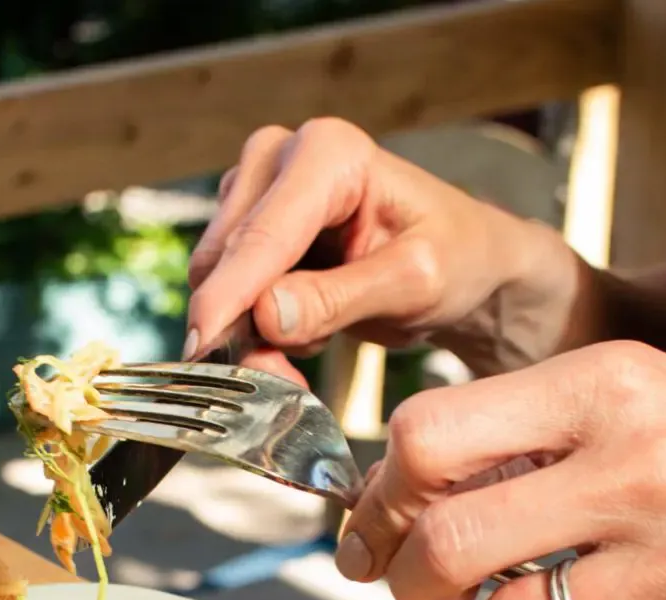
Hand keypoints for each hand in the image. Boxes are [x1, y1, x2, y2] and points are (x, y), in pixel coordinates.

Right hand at [185, 118, 577, 378]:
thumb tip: (265, 314)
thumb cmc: (456, 258)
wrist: (465, 261)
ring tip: (311, 349)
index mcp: (330, 153)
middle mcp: (282, 155)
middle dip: (241, 325)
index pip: (264, 234)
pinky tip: (300, 330)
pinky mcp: (247, 223)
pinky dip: (251, 325)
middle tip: (280, 381)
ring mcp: (258, 188)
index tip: (201, 347)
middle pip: (227, 253)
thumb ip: (340, 298)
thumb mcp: (414, 284)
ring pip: (216, 274)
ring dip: (247, 330)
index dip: (229, 296)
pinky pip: (223, 286)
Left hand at [337, 342, 665, 599]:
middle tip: (416, 590)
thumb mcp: (654, 391)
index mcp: (612, 386)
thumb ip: (542, 429)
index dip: (379, 497)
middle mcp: (646, 467)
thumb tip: (408, 486)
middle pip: (450, 546)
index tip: (373, 529)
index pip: (431, 437)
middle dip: (408, 581)